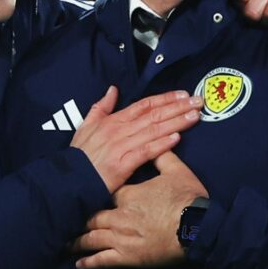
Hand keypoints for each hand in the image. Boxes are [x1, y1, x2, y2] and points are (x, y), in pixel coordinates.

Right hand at [71, 87, 201, 192]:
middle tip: (198, 102)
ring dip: (176, 122)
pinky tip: (176, 138)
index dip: (165, 98)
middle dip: (177, 107)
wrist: (70, 178)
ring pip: (153, 130)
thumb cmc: (79, 155)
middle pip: (153, 115)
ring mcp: (121, 146)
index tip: (183, 94)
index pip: (144, 105)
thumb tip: (112, 89)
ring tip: (194, 117)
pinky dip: (161, 144)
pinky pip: (146, 152)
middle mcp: (119, 129)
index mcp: (113, 120)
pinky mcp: (122, 164)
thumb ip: (101, 107)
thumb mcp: (86, 125)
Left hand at [72, 152, 208, 268]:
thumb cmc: (188, 200)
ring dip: (78, 240)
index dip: (98, 190)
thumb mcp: (177, 172)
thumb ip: (163, 156)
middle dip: (80, 216)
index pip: (107, 190)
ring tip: (66, 241)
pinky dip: (89, 261)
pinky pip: (102, 259)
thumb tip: (158, 141)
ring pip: (92, 238)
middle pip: (93, 215)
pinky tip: (79, 263)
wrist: (198, 228)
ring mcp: (121, 237)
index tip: (89, 190)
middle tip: (68, 216)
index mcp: (129, 194)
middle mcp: (119, 215)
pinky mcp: (126, 256)